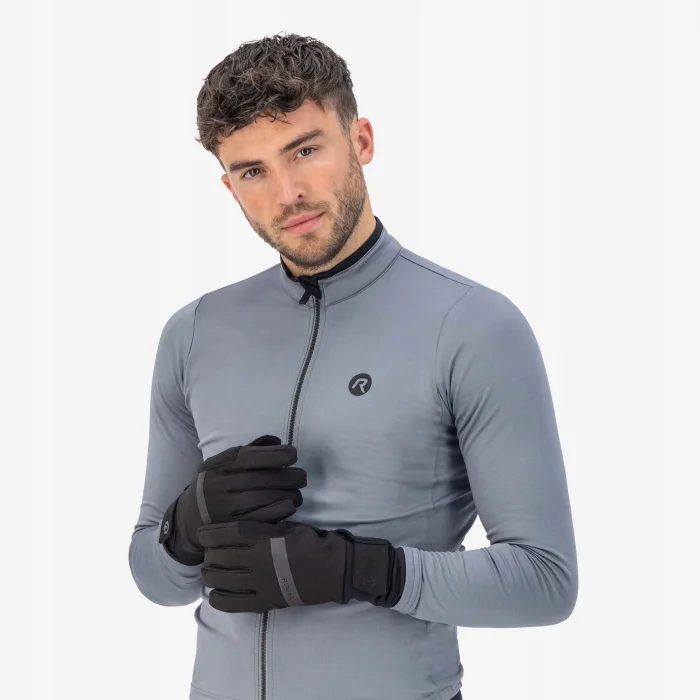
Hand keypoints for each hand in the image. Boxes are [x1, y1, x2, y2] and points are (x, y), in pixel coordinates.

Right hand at [159, 435, 304, 563]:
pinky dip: (281, 512)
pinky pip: (262, 520)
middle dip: (288, 476)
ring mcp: (226, 509)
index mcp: (220, 466)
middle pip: (261, 479)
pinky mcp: (233, 528)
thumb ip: (249, 450)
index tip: (293, 454)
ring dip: (288, 495)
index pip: (250, 457)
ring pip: (264, 500)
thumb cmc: (215, 484)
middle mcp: (221, 486)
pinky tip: (290, 506)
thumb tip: (277, 442)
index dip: (275, 455)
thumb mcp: (223, 463)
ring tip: (298, 492)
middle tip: (302, 476)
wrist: (189, 518)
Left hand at [198, 520, 405, 613]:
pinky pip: (232, 603)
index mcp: (263, 537)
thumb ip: (262, 527)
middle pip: (219, 556)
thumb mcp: (286, 526)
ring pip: (221, 579)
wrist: (332, 569)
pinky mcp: (264, 601)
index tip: (202, 533)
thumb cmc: (311, 541)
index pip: (225, 534)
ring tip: (210, 572)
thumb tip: (238, 528)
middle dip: (209, 555)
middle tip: (208, 554)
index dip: (209, 534)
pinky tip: (215, 594)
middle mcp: (257, 559)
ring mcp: (259, 582)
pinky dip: (219, 598)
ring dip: (211, 575)